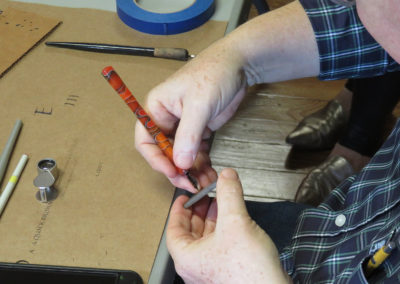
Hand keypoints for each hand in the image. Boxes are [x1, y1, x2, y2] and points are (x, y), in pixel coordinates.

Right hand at [135, 39, 246, 190]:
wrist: (240, 64)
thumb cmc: (214, 73)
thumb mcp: (199, 104)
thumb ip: (188, 135)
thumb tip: (179, 163)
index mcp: (157, 108)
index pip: (146, 140)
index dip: (156, 159)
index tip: (172, 172)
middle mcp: (167, 119)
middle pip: (164, 152)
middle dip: (176, 169)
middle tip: (190, 184)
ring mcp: (184, 126)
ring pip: (181, 155)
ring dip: (190, 171)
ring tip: (204, 183)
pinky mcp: (200, 130)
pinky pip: (196, 152)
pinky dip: (201, 164)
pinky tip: (209, 174)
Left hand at [167, 168, 291, 283]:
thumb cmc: (248, 272)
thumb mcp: (235, 222)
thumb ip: (229, 194)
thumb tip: (226, 176)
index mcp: (186, 258)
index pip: (173, 229)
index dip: (179, 209)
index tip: (185, 197)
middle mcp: (196, 266)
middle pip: (191, 232)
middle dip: (200, 210)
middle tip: (206, 195)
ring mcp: (211, 270)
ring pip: (206, 238)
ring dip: (213, 218)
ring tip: (222, 202)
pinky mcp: (227, 271)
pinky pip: (219, 245)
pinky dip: (223, 229)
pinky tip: (234, 219)